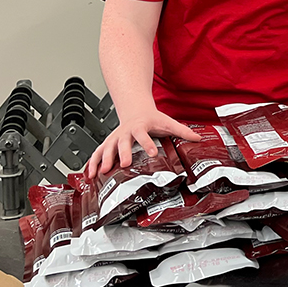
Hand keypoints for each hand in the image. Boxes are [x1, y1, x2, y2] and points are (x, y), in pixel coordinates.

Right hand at [85, 111, 200, 177]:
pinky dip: (92, 163)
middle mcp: (125, 132)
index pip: (143, 135)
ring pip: (106, 148)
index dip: (147, 144)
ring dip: (103, 160)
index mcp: (140, 126)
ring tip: (102, 172)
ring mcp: (114, 138)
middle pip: (122, 142)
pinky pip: (97, 153)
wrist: (136, 110)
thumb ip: (182, 131)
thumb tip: (197, 138)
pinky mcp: (107, 143)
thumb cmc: (152, 119)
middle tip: (125, 164)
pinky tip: (89, 175)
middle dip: (122, 153)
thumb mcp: (168, 122)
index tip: (152, 153)